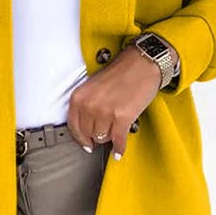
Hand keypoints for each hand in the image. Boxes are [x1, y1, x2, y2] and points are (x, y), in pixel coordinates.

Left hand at [66, 42, 178, 160]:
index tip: (86, 143)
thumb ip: (86, 105)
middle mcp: (89, 105)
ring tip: (115, 131)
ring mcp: (105, 112)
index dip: (81, 138)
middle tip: (104, 134)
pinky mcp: (122, 118)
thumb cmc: (121, 72)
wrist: (142, 63)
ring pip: (103, 138)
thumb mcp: (93, 86)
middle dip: (97, 136)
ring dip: (110, 138)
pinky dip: (120, 148)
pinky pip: (118, 141)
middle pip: (89, 134)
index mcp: (79, 96)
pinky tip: (119, 151)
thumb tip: (87, 128)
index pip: (73, 126)